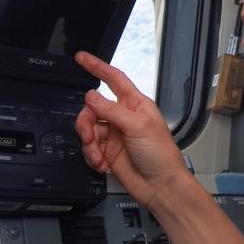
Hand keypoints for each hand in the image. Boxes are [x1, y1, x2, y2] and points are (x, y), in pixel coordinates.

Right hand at [73, 51, 192, 212]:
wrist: (160, 186)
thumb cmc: (161, 155)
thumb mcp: (138, 127)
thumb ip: (112, 110)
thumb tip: (92, 96)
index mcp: (136, 104)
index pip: (114, 79)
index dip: (97, 67)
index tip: (82, 58)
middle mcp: (123, 117)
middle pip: (93, 107)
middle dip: (86, 121)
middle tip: (89, 135)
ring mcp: (115, 134)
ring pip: (88, 128)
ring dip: (88, 142)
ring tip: (98, 154)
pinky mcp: (108, 152)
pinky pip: (89, 147)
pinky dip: (91, 156)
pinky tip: (102, 163)